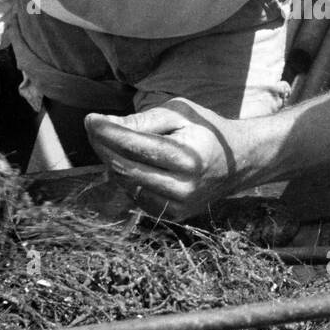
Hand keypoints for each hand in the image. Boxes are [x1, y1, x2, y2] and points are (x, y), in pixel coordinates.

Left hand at [84, 99, 247, 221]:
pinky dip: (129, 179)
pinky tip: (137, 164)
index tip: (90, 119)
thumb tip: (107, 124)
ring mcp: (178, 205)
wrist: (240, 162)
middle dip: (103, 146)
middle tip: (95, 128)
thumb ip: (145, 119)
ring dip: (115, 163)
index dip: (107, 132)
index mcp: (187, 157)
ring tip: (119, 144)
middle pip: (125, 168)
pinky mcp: (174, 215)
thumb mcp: (181, 113)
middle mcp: (183, 186)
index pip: (134, 145)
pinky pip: (137, 197)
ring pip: (127, 185)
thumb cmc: (206, 130)